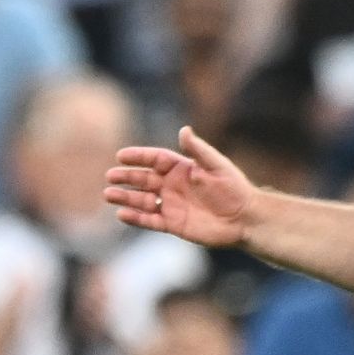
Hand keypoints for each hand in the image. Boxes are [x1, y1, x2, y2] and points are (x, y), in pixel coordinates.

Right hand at [104, 126, 253, 247]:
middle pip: (144, 179)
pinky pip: (150, 221)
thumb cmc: (234, 188)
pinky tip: (122, 214)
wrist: (245, 218)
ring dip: (125, 197)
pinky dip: (136, 218)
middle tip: (110, 176)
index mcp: (182, 168)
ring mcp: (171, 205)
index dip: (138, 157)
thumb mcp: (217, 166)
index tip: (121, 156)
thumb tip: (183, 130)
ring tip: (109, 195)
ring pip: (142, 200)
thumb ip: (198, 150)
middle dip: (126, 176)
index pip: (155, 159)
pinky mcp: (173, 224)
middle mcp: (173, 185)